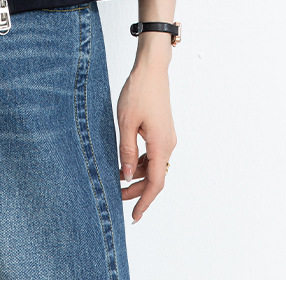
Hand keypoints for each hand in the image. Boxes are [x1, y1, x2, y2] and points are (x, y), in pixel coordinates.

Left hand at [116, 63, 176, 223]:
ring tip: (117, 178)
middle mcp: (168, 144)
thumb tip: (125, 176)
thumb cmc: (138, 92)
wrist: (152, 69)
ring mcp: (167, 137)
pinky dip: (141, 162)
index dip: (144, 201)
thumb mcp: (126, 123)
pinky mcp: (163, 130)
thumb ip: (126, 151)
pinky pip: (154, 153)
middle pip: (155, 176)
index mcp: (161, 145)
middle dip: (137, 190)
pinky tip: (126, 160)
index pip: (155, 183)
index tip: (135, 216)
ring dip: (138, 175)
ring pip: (154, 165)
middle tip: (117, 197)